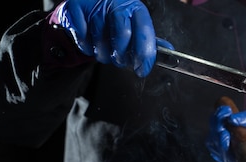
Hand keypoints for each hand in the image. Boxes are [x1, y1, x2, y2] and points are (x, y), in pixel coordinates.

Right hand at [51, 0, 167, 76]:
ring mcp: (95, 4)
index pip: (144, 33)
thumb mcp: (136, 26)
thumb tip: (170, 53)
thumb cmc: (115, 18)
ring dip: (103, 54)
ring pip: (100, 40)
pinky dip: (86, 46)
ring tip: (105, 51)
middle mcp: (117, 3)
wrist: (88, 2)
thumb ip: (149, 40)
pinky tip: (90, 42)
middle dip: (121, 56)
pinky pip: (82, 37)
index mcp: (136, 8)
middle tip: (120, 61)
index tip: (142, 70)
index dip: (144, 55)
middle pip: (122, 36)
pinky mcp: (75, 7)